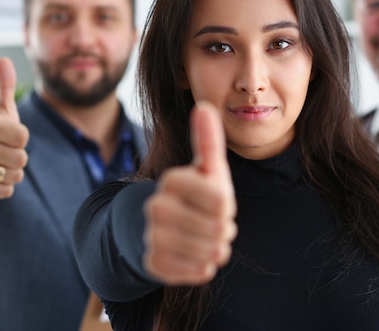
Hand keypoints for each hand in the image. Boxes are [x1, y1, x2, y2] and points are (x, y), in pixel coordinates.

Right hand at [0, 57, 28, 197]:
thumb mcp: (2, 110)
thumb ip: (5, 86)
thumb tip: (3, 59)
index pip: (23, 137)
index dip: (21, 138)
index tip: (10, 135)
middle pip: (22, 158)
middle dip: (19, 156)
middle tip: (5, 151)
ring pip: (16, 175)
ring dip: (14, 171)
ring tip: (1, 162)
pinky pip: (8, 191)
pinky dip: (6, 186)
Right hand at [143, 101, 237, 284]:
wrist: (163, 226)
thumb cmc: (195, 194)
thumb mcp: (207, 168)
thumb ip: (209, 139)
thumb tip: (205, 106)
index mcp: (172, 180)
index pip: (221, 201)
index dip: (227, 205)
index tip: (217, 202)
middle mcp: (155, 207)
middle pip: (217, 229)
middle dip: (223, 229)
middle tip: (212, 223)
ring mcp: (151, 237)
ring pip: (208, 253)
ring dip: (216, 248)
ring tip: (206, 239)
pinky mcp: (153, 264)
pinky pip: (197, 273)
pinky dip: (204, 266)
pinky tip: (195, 254)